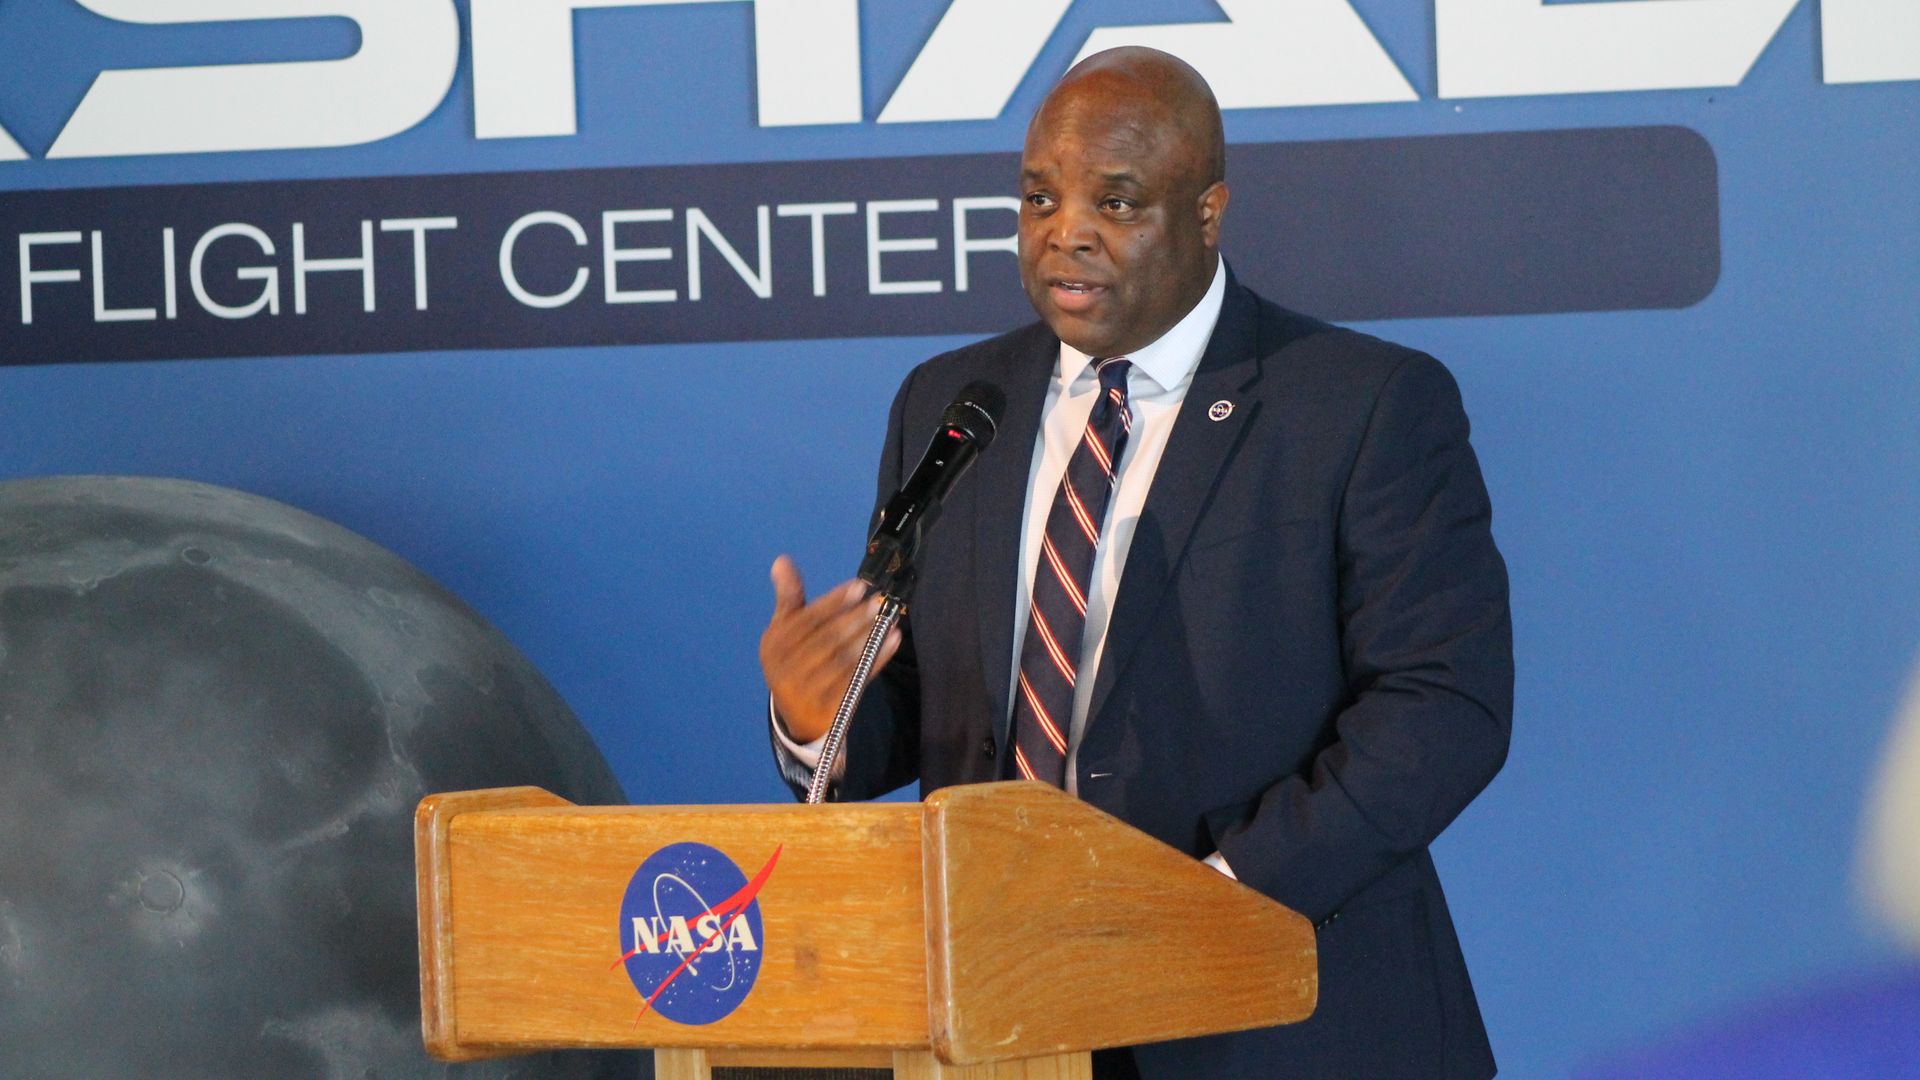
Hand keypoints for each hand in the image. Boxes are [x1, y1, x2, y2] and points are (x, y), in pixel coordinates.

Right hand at [760, 555, 902, 743]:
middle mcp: (784, 669)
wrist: (797, 715)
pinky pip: (856, 679)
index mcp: (774, 645)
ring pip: (842, 660)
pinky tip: (891, 642)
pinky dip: (876, 659)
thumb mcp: (785, 631)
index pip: (807, 619)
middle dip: (854, 619)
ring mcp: (805, 691)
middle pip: (825, 639)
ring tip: (888, 620)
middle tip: (878, 603)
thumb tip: (782, 560)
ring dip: (868, 638)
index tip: (859, 587)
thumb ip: (789, 598)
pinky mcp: (827, 708)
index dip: (833, 602)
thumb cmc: (794, 662)